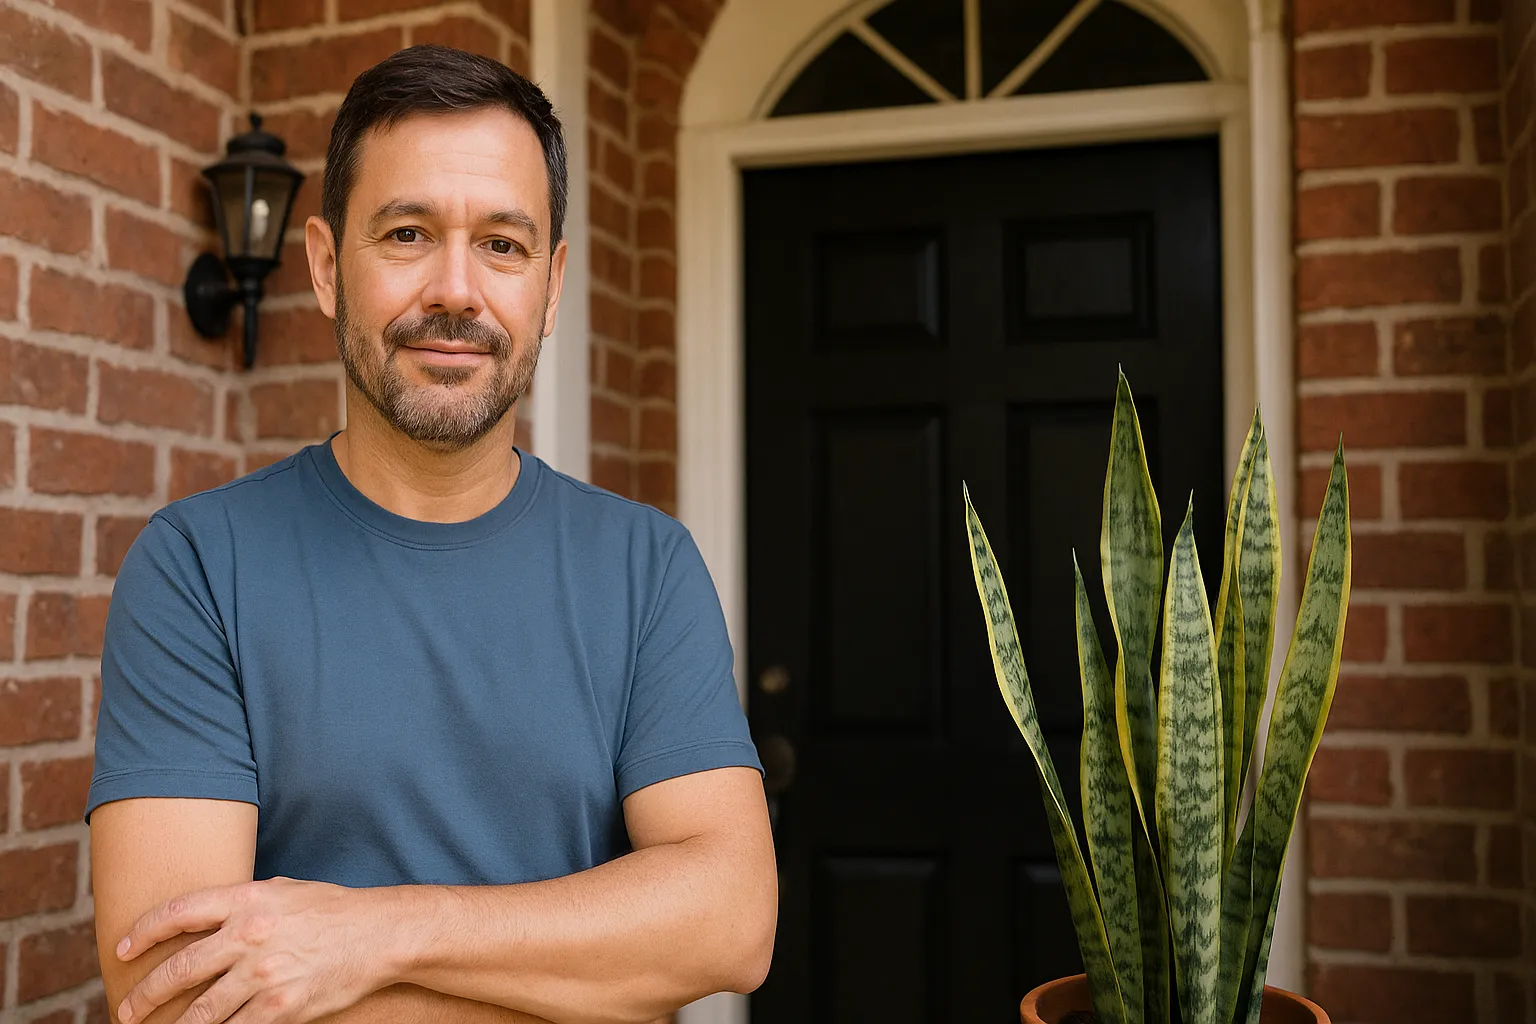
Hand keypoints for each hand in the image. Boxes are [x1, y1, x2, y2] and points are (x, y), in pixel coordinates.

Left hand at [115, 877, 391, 1023]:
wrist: (380, 934)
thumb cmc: (333, 910)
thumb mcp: (284, 890)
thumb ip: (242, 902)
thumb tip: (202, 916)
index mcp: (247, 901)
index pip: (178, 913)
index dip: (143, 931)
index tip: (122, 949)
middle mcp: (250, 936)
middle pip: (179, 969)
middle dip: (146, 993)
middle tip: (127, 1008)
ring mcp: (264, 974)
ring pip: (201, 1011)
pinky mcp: (282, 1006)